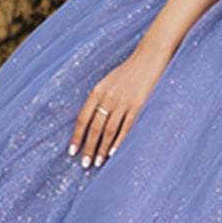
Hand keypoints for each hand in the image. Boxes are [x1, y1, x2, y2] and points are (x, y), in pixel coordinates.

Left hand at [67, 43, 171, 168]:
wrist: (149, 58)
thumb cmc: (128, 72)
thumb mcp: (109, 82)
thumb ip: (100, 99)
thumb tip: (91, 122)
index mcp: (97, 91)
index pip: (83, 118)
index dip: (77, 136)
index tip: (72, 152)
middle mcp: (108, 97)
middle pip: (95, 128)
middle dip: (89, 148)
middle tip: (85, 164)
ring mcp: (123, 102)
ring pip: (109, 130)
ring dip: (103, 149)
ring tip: (98, 162)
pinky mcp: (138, 105)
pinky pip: (126, 127)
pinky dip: (119, 141)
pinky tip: (114, 153)